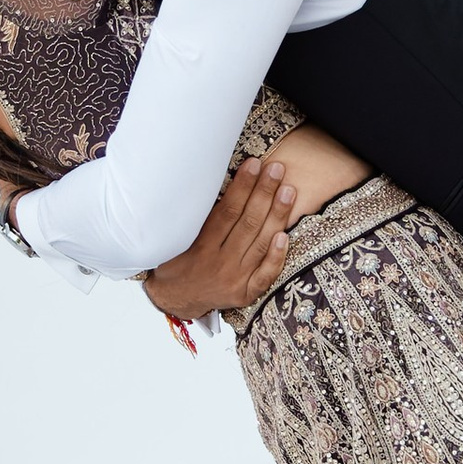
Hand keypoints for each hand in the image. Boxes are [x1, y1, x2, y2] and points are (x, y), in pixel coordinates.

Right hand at [143, 156, 296, 323]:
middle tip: (276, 170)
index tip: (254, 164)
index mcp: (200, 247)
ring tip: (288, 191)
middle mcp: (219, 264)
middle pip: (247, 224)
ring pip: (260, 244)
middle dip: (264, 193)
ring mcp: (234, 281)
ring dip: (276, 216)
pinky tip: (285, 235)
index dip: (242, 187)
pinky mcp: (245, 294)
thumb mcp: (177, 238)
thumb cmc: (176, 261)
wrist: (175, 299)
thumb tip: (216, 180)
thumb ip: (199, 217)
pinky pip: (265, 275)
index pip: (227, 211)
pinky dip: (276, 256)